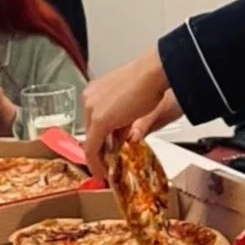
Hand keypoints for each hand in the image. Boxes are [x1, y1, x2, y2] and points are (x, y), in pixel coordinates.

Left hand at [83, 49, 181, 179]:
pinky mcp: (99, 120)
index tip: (106, 150)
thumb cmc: (149, 80)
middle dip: (100, 149)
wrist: (154, 73)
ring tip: (106, 169)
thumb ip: (123, 120)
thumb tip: (124, 138)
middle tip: (107, 163)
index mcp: (96, 90)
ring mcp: (92, 109)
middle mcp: (89, 98)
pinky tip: (102, 171)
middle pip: (90, 130)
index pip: (93, 120)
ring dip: (98, 157)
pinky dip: (96, 162)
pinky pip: (92, 147)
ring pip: (90, 140)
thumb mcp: (131, 102)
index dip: (99, 138)